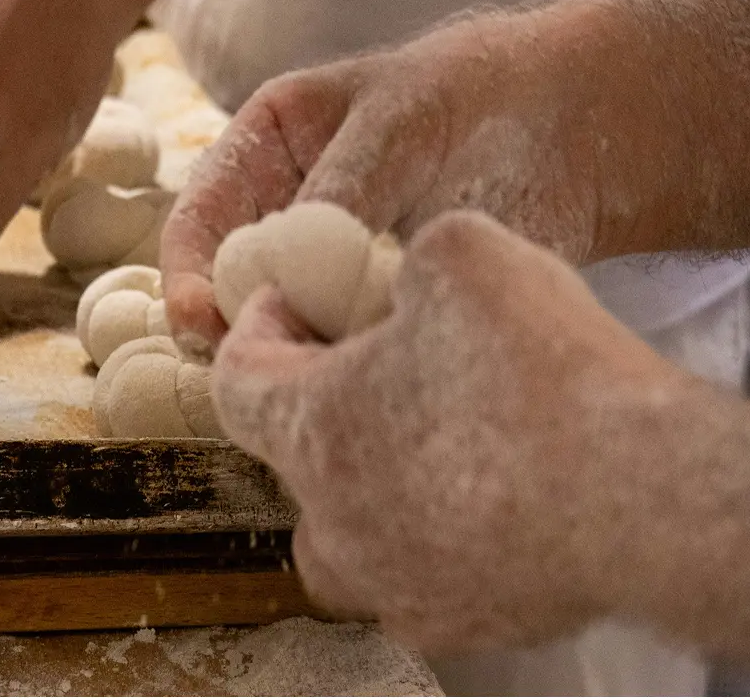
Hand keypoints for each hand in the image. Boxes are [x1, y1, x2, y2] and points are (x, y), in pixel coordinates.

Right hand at [160, 0, 721, 353]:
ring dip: (292, 353)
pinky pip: (339, 349)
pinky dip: (345, 367)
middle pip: (227, 286)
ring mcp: (329, 268)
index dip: (188, 274)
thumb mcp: (400, 122)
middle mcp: (283, 212)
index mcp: (265, 147)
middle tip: (255, 368)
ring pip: (281, 326)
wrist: (578, 127)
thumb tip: (288, 274)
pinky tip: (369, 374)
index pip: (199, 220)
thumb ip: (341, 189)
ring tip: (322, 372)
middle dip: (234, 329)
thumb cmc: (480, 97)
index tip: (202, 322)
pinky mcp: (374, 309)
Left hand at [214, 211, 684, 652]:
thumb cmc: (544, 378)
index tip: (292, 303)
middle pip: (289, 456)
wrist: (646, 499)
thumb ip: (413, 256)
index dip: (256, 328)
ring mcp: (391, 583)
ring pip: (345, 532)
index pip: (234, 379)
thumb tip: (414, 275)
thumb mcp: (463, 256)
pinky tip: (482, 499)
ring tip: (421, 442)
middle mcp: (332, 521)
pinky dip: (432, 536)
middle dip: (320, 401)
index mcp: (310, 431)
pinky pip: (417, 576)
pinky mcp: (456, 625)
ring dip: (366, 483)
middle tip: (374, 363)